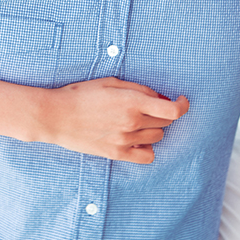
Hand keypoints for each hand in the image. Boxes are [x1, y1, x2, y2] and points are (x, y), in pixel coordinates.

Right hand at [39, 77, 188, 163]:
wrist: (56, 116)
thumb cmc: (81, 94)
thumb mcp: (111, 82)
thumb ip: (139, 89)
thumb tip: (159, 96)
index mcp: (132, 102)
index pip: (172, 110)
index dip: (182, 105)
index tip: (181, 100)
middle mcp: (132, 122)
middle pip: (165, 123)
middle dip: (162, 113)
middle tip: (148, 107)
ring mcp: (125, 140)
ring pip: (157, 138)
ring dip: (154, 128)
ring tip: (138, 121)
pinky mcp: (117, 154)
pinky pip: (146, 156)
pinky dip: (147, 148)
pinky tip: (137, 139)